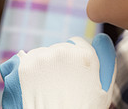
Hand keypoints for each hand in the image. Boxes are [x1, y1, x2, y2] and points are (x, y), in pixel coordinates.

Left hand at [0, 33, 115, 108]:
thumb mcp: (103, 89)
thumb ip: (104, 59)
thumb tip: (101, 38)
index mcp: (85, 56)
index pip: (77, 43)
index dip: (74, 60)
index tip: (71, 74)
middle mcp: (63, 52)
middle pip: (58, 49)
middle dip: (58, 63)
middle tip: (59, 85)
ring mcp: (41, 58)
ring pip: (41, 54)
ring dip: (42, 66)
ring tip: (46, 88)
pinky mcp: (23, 66)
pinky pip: (24, 60)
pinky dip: (26, 71)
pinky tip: (33, 87)